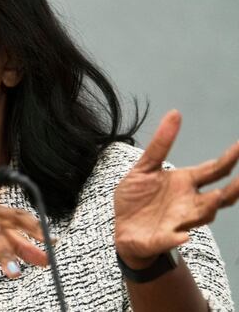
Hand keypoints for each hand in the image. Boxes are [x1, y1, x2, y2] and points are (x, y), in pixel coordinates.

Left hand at [114, 110, 238, 268]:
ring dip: (209, 209)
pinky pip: (172, 238)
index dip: (229, 159)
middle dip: (233, 189)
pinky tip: (183, 236)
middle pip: (218, 197)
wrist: (122, 229)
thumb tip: (175, 113)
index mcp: (185, 183)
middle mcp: (189, 202)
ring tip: (217, 198)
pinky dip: (177, 237)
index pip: (213, 170)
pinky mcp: (161, 238)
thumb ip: (160, 144)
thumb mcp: (144, 167)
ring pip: (201, 216)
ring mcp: (178, 221)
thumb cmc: (138, 198)